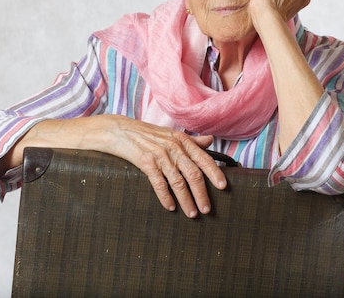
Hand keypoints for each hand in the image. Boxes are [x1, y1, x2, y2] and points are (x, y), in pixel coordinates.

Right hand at [108, 117, 226, 217]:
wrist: (120, 130)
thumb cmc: (147, 134)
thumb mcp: (171, 134)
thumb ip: (191, 140)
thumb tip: (210, 140)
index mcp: (182, 140)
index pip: (203, 158)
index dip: (214, 173)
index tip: (223, 186)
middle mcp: (173, 147)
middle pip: (193, 173)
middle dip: (202, 193)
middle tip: (207, 209)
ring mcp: (160, 155)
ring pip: (178, 182)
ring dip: (186, 200)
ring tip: (192, 213)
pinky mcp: (146, 162)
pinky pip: (159, 183)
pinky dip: (165, 197)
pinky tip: (170, 207)